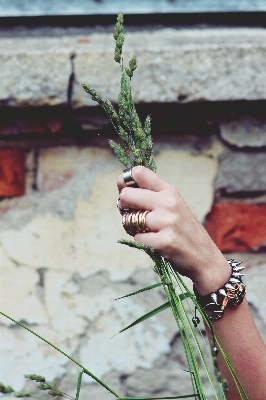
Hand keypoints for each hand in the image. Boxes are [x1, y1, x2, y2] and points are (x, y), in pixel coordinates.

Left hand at [117, 166, 230, 294]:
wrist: (205, 257)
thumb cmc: (184, 230)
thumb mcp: (174, 205)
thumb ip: (152, 195)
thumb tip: (122, 188)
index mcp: (170, 191)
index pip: (139, 173)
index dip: (125, 180)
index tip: (123, 189)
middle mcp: (168, 203)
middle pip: (127, 195)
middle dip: (123, 205)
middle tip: (131, 213)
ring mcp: (167, 222)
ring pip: (129, 219)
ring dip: (132, 226)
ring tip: (146, 230)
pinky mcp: (164, 242)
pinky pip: (137, 237)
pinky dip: (142, 241)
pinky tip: (154, 242)